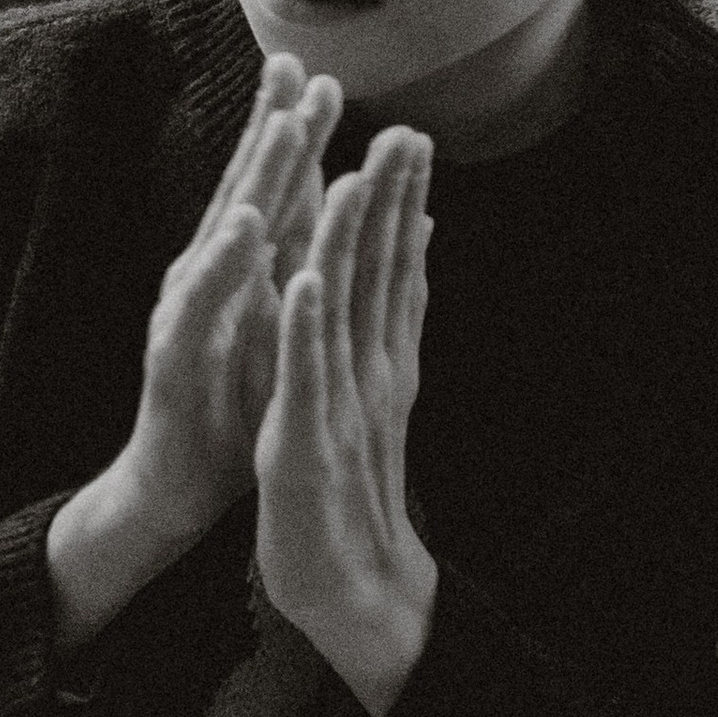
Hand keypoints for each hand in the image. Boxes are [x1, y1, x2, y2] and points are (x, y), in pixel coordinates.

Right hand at [126, 53, 342, 539]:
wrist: (173, 491)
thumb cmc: (228, 412)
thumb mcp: (279, 333)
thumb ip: (305, 274)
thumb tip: (355, 220)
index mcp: (235, 276)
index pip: (268, 194)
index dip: (292, 135)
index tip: (321, 75)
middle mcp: (203, 281)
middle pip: (242, 191)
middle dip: (272, 128)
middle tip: (297, 66)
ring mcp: (184, 312)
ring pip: (222, 231)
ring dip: (253, 176)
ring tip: (284, 125)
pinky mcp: (173, 354)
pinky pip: (202, 301)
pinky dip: (225, 261)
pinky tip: (246, 225)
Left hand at [254, 126, 436, 716]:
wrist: (350, 586)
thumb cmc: (350, 491)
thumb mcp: (371, 404)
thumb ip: (391, 339)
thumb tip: (414, 279)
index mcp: (378, 362)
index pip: (393, 271)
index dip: (401, 205)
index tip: (411, 137)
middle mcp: (369, 373)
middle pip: (382, 276)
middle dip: (392, 203)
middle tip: (409, 130)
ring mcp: (338, 402)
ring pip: (345, 310)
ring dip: (352, 244)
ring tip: (359, 177)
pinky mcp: (304, 438)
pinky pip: (304, 374)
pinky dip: (305, 327)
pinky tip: (305, 281)